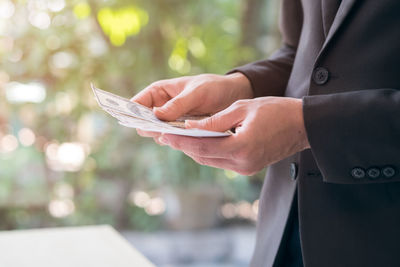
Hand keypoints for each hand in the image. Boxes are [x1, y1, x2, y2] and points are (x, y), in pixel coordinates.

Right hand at [131, 73, 251, 141]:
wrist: (233, 97)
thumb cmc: (213, 88)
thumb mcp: (196, 93)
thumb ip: (178, 104)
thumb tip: (155, 115)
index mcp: (159, 92)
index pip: (137, 103)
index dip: (132, 112)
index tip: (135, 122)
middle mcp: (161, 108)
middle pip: (145, 122)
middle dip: (150, 127)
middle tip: (162, 130)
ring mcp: (171, 122)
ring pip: (158, 133)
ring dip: (165, 135)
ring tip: (179, 133)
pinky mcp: (181, 132)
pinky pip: (173, 139)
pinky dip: (177, 141)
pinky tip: (187, 139)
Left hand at [158, 97, 309, 174]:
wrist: (303, 125)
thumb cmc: (276, 111)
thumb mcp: (243, 108)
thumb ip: (215, 120)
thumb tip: (190, 126)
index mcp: (241, 146)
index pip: (201, 146)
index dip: (180, 141)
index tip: (163, 135)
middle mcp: (242, 163)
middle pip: (203, 156)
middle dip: (183, 146)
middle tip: (165, 135)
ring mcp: (245, 168)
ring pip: (210, 160)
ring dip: (193, 149)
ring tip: (177, 138)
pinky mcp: (248, 167)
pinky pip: (221, 161)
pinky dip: (208, 151)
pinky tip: (198, 141)